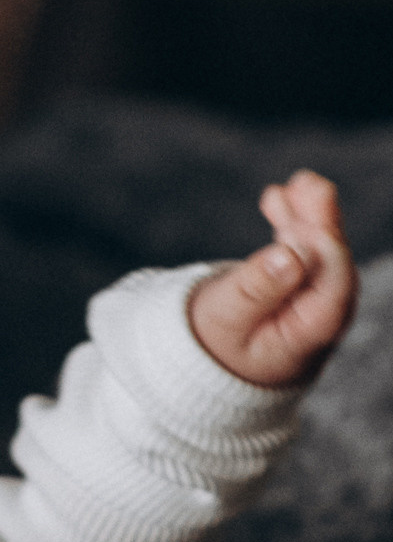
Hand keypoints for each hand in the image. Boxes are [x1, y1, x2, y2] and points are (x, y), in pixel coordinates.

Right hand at [187, 171, 355, 386]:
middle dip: (323, 223)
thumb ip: (257, 289)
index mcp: (310, 335)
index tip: (312, 226)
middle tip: (309, 185)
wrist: (207, 358)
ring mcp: (313, 297)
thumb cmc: (213, 345)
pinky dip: (293, 222)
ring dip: (310, 215)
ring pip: (321, 251)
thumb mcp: (225, 318)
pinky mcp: (298, 281)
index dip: (327, 255)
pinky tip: (275, 196)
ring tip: (296, 183)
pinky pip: (304, 248)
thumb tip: (290, 256)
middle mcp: (322, 315)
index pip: (334, 291)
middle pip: (332, 264)